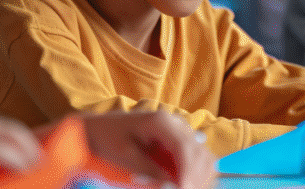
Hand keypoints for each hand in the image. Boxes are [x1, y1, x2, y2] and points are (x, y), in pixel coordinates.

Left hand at [80, 111, 216, 188]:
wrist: (101, 127)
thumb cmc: (108, 138)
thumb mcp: (124, 155)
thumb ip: (149, 169)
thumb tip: (172, 184)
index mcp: (161, 121)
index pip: (184, 146)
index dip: (188, 171)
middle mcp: (175, 122)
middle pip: (199, 151)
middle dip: (196, 177)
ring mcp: (180, 130)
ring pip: (203, 155)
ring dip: (199, 177)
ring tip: (184, 188)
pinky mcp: (180, 139)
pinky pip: (198, 157)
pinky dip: (197, 173)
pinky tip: (186, 184)